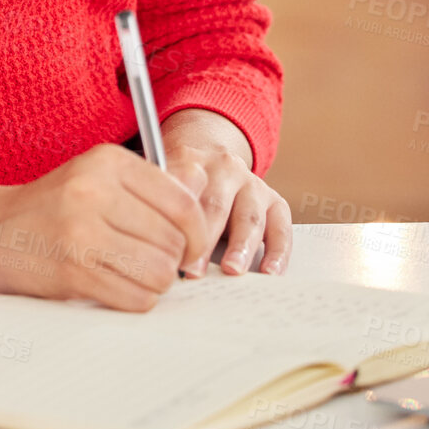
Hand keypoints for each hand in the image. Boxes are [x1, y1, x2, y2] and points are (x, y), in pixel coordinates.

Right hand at [0, 142, 213, 311]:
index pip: (181, 201)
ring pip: (159, 272)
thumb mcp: (94, 179)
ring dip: (154, 283)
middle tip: (153, 263)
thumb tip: (200, 226)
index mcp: (108, 161)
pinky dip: (135, 299)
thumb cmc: (51, 208)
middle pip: (173, 240)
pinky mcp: (74, 270)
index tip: (192, 247)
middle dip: (173, 260)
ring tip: (132, 274)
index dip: (198, 232)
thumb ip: (143, 192)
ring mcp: (83, 231)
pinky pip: (135, 297)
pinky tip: (116, 287)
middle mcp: (96, 190)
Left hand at [161, 108, 291, 277]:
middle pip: (216, 205)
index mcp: (192, 160)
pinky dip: (278, 251)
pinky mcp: (275, 202)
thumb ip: (157, 201)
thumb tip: (147, 246)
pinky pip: (281, 226)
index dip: (177, 226)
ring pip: (249, 216)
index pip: (184, 193)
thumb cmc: (184, 184)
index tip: (170, 255)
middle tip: (196, 270)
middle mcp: (225, 168)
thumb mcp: (166, 180)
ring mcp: (253, 184)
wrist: (214, 157)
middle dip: (205, 241)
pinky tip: (270, 271)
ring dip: (241, 246)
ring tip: (232, 270)